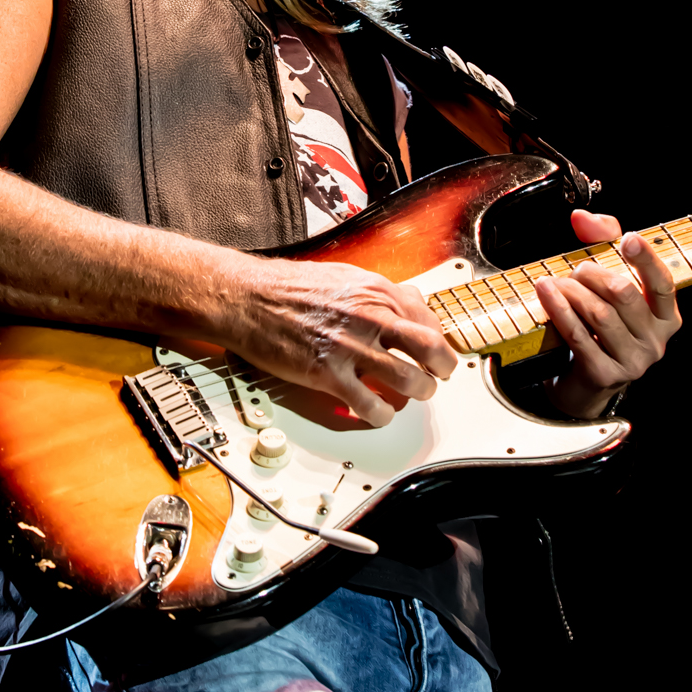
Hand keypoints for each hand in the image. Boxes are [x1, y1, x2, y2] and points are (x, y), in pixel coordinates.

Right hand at [223, 257, 457, 427]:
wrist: (248, 299)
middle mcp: (370, 318)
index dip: (440, 341)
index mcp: (377, 293)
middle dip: (443, 369)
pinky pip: (370, 405)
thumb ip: (381, 293)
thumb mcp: (346, 276)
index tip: (437, 352)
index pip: (429, 321)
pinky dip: (381, 415)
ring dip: (418, 393)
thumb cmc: (288, 288)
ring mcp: (351, 348)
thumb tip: (410, 303)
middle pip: (431, 350)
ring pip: (409, 381)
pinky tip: (378, 413)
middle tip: (439, 377)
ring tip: (413, 396)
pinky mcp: (328, 375)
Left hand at [534, 209, 681, 418]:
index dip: (646, 259)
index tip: (628, 239)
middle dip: (594, 274)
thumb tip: (582, 218)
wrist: (583, 382)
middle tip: (576, 270)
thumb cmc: (600, 328)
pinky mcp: (604, 374)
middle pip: (624, 294)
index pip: (663, 283)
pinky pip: (578, 335)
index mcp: (666, 317)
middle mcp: (656, 341)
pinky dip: (559, 310)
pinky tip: (546, 293)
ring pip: (599, 314)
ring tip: (554, 282)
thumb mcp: (608, 284)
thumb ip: (603, 243)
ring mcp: (632, 362)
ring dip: (572, 292)